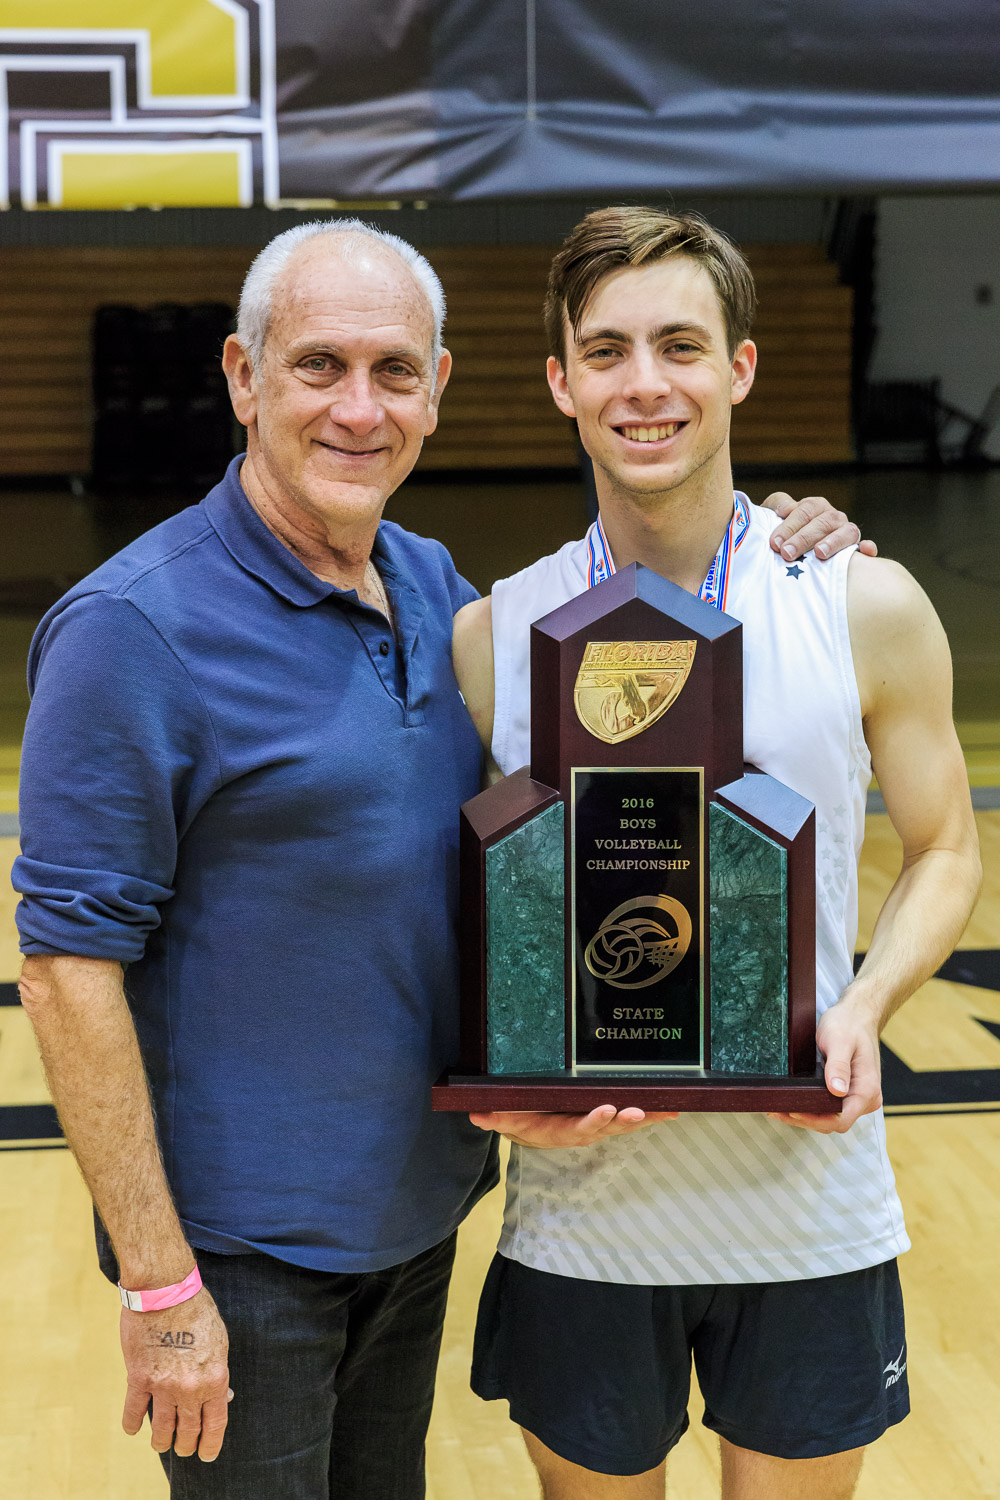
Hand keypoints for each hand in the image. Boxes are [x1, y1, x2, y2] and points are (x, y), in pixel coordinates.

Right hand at [120, 1285, 231, 1461]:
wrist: (165, 1291)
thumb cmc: (196, 1310)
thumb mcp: (219, 1342)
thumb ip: (217, 1373)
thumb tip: (222, 1398)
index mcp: (215, 1378)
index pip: (216, 1423)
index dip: (211, 1443)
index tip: (206, 1454)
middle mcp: (191, 1388)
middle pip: (188, 1431)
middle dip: (186, 1445)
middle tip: (183, 1448)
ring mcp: (163, 1386)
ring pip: (162, 1429)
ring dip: (161, 1442)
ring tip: (161, 1444)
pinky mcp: (139, 1378)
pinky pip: (134, 1412)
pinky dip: (132, 1424)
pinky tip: (134, 1429)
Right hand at [469, 1104, 677, 1147]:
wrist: (530, 1128)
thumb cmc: (520, 1119)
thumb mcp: (504, 1119)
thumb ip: (495, 1117)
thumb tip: (478, 1113)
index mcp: (559, 1130)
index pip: (578, 1127)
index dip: (593, 1120)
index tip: (607, 1110)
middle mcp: (582, 1131)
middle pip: (607, 1127)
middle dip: (624, 1120)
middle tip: (639, 1111)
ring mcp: (597, 1126)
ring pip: (624, 1123)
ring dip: (645, 1118)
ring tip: (666, 1111)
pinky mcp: (607, 1118)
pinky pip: (630, 1115)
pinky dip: (652, 1113)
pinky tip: (673, 1109)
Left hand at [763, 492, 876, 561]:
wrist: (793, 551)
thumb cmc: (783, 533)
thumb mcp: (774, 514)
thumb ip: (777, 504)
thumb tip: (786, 509)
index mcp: (814, 506)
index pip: (805, 511)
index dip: (789, 526)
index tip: (775, 543)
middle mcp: (833, 517)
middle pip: (823, 522)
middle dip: (803, 538)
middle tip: (787, 553)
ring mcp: (846, 532)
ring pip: (846, 532)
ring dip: (833, 542)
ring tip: (819, 553)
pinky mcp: (856, 549)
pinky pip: (866, 547)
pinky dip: (867, 548)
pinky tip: (865, 551)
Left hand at [768, 995, 882, 1134]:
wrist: (856, 1016)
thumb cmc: (849, 1025)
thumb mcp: (840, 1040)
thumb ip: (839, 1066)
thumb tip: (837, 1091)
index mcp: (867, 1090)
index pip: (842, 1119)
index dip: (816, 1120)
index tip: (793, 1110)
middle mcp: (865, 1099)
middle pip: (834, 1122)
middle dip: (806, 1120)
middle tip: (777, 1111)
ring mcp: (856, 1098)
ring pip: (830, 1118)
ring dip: (806, 1116)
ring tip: (778, 1109)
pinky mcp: (846, 1093)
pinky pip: (829, 1108)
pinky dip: (811, 1108)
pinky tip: (791, 1104)